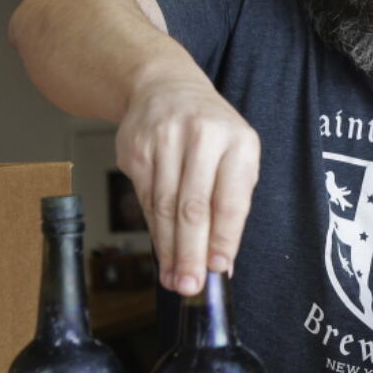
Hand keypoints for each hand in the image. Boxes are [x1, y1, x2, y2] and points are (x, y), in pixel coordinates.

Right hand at [115, 69, 259, 295]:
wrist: (165, 87)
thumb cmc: (211, 130)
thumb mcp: (237, 154)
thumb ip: (233, 203)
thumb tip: (222, 259)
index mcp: (237, 141)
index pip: (230, 199)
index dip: (223, 238)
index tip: (219, 269)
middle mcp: (201, 138)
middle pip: (192, 207)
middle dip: (192, 252)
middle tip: (191, 286)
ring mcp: (163, 141)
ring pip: (163, 207)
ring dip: (169, 249)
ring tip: (176, 279)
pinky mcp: (135, 149)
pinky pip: (145, 200)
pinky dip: (154, 231)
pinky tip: (162, 252)